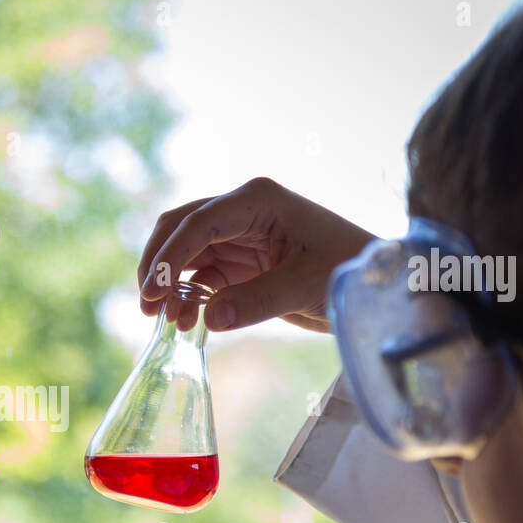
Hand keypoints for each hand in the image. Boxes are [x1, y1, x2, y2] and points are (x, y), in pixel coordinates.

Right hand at [137, 177, 373, 332]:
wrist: (375, 285)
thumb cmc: (350, 272)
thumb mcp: (304, 287)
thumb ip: (255, 301)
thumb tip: (208, 319)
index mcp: (258, 200)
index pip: (198, 224)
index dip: (169, 257)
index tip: (152, 292)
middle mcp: (242, 211)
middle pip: (180, 229)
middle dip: (158, 265)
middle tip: (147, 305)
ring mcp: (240, 235)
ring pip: (186, 254)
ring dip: (170, 284)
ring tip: (164, 321)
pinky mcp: (242, 262)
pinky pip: (202, 276)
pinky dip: (188, 297)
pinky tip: (185, 322)